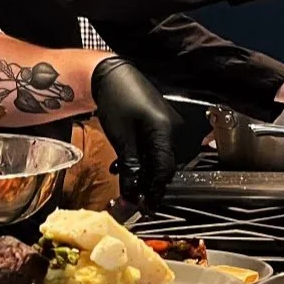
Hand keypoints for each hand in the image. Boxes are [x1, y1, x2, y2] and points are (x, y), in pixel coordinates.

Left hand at [91, 58, 179, 209]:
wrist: (111, 75)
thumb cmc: (116, 100)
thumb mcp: (121, 139)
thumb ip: (130, 168)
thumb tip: (133, 195)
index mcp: (166, 132)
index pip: (165, 170)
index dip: (155, 192)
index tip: (146, 208)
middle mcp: (173, 129)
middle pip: (164, 166)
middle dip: (147, 184)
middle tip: (131, 198)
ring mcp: (168, 125)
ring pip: (158, 158)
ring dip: (142, 172)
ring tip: (123, 180)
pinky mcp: (160, 123)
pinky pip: (155, 148)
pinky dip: (141, 159)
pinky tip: (124, 164)